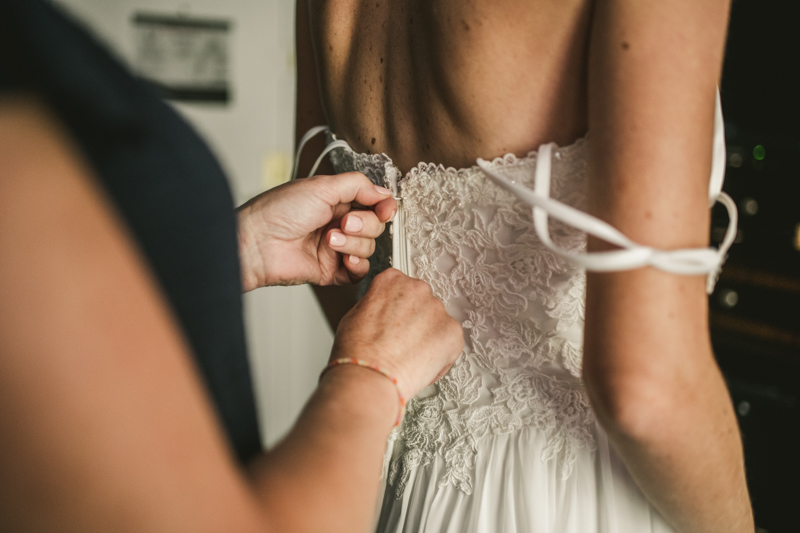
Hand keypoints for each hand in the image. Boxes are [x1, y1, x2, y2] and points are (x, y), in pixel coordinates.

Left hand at [237, 173, 396, 289]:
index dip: (383, 206)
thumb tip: (383, 191)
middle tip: (343, 223)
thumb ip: (357, 185)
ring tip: (329, 239)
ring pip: (368, 248)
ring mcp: (334, 248)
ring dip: (353, 243)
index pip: (372, 204)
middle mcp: (337, 224)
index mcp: (335, 201)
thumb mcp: (321, 186)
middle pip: (374, 226)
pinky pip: (359, 272)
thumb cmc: (278, 211)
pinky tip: (343, 258)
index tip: (385, 208)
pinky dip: (356, 265)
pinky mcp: (331, 271)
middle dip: (364, 224)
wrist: (257, 243)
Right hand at [329, 269, 463, 399]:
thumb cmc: (358, 350)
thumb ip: (377, 305)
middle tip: (402, 342)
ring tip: (409, 357)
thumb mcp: (355, 314)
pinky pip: (450, 343)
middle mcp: (418, 288)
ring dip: (428, 337)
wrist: (370, 375)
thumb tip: (384, 312)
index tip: (395, 321)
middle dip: (415, 322)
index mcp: (392, 280)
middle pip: (422, 304)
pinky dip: (441, 355)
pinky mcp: (453, 332)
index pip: (401, 288)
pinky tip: (421, 365)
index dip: (397, 309)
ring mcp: (438, 309)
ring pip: (437, 323)